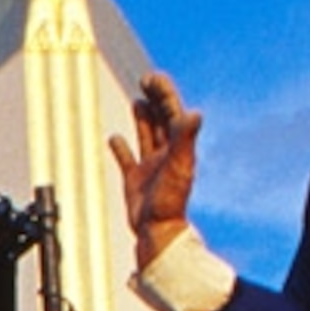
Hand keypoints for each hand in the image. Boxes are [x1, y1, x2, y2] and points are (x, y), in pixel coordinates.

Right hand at [111, 72, 202, 267]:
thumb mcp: (179, 166)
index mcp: (177, 148)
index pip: (172, 113)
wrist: (157, 232)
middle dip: (154, 99)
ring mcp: (149, 168)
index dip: (164, 94)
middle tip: (145, 80)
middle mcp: (165, 155)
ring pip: (147, 136)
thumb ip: (185, 139)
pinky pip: (127, 160)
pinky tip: (114, 139)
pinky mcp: (135, 181)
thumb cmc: (170, 203)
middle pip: (161, 120)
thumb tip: (195, 113)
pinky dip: (121, 149)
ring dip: (143, 118)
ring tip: (138, 101)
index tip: (152, 78)